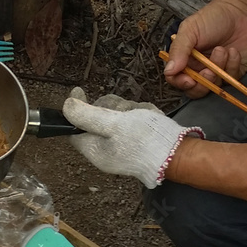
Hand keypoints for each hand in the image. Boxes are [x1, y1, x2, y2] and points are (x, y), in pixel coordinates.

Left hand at [62, 87, 202, 187]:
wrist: (179, 153)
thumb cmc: (144, 141)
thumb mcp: (111, 124)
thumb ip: (85, 115)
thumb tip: (66, 105)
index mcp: (94, 150)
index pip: (74, 128)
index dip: (76, 109)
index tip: (81, 93)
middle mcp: (106, 149)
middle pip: (96, 117)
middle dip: (111, 107)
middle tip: (124, 111)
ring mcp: (122, 145)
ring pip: (116, 114)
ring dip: (128, 109)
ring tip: (140, 116)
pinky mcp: (137, 140)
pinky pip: (132, 119)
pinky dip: (140, 115)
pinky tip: (148, 119)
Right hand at [164, 0, 246, 96]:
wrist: (242, 12)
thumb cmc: (213, 18)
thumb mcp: (190, 30)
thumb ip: (178, 50)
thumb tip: (169, 70)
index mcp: (184, 58)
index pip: (176, 78)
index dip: (181, 83)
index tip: (189, 80)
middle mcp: (199, 68)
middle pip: (195, 90)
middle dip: (202, 83)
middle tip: (209, 70)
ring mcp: (217, 72)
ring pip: (214, 86)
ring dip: (219, 69)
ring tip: (222, 50)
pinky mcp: (235, 73)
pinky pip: (232, 81)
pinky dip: (233, 66)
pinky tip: (233, 51)